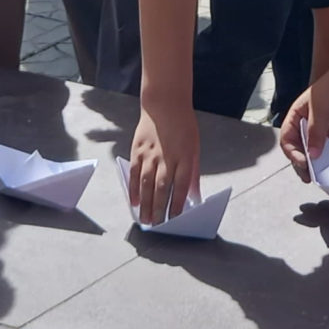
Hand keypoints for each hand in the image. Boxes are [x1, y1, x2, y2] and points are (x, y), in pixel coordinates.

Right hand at [128, 100, 200, 224]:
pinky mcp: (137, 151)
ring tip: (145, 220)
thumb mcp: (194, 148)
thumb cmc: (184, 127)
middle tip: (157, 225)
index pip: (181, 185)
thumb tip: (194, 195)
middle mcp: (166, 158)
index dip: (177, 203)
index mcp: (184, 157)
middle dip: (159, 209)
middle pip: (162, 188)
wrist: (164, 104)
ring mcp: (150, 154)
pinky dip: (134, 189)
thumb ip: (192, 172)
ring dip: (145, 203)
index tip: (175, 218)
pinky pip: (135, 173)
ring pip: (146, 184)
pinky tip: (134, 202)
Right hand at [278, 69, 328, 176]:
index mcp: (297, 117)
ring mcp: (323, 132)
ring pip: (317, 154)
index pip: (288, 140)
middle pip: (301, 150)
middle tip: (309, 176)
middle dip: (304, 164)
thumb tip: (313, 154)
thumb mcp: (320, 109)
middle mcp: (308, 126)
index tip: (302, 162)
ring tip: (322, 177)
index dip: (292, 153)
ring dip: (319, 166)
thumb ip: (316, 132)